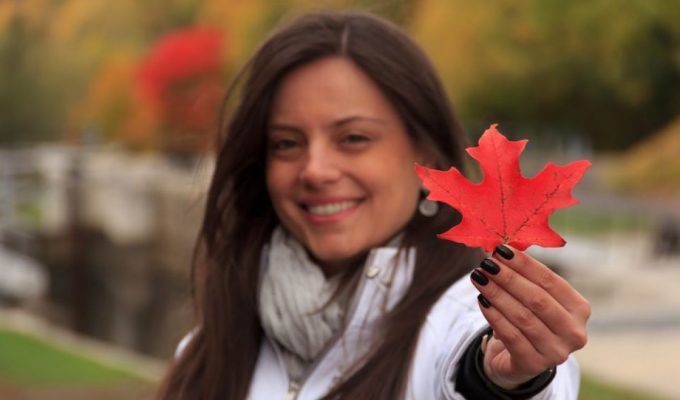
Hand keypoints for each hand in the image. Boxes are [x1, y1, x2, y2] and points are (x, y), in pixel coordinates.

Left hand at [470, 245, 589, 388]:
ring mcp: (556, 352)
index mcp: (579, 309)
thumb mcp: (532, 298)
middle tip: (486, 263)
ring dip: (497, 294)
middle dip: (509, 278)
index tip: (501, 250)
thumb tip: (500, 250)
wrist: (519, 359)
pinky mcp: (533, 365)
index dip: (525, 264)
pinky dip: (494, 316)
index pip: (550, 281)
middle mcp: (574, 332)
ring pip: (522, 317)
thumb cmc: (529, 319)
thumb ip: (524, 277)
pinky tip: (482, 300)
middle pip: (537, 299)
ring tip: (479, 278)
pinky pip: (510, 336)